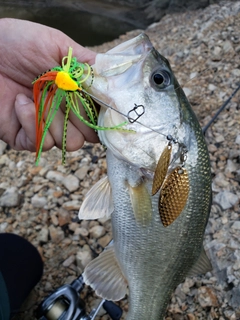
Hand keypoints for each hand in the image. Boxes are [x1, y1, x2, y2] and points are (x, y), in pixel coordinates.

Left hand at [0, 18, 97, 151]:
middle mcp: (64, 114)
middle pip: (90, 136)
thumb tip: (115, 77)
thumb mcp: (57, 45)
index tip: (102, 105)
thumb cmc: (18, 44)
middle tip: (64, 95)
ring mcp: (46, 127)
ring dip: (56, 120)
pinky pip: (41, 143)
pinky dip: (32, 123)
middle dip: (80, 117)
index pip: (100, 117)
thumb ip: (87, 62)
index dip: (103, 115)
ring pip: (70, 143)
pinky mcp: (26, 136)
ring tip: (37, 96)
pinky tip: (21, 102)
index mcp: (75, 95)